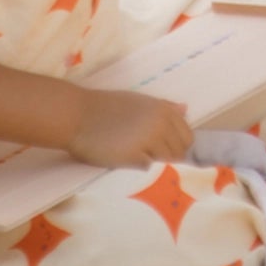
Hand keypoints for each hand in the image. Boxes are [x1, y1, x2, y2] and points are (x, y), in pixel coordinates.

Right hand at [69, 89, 192, 169]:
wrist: (78, 116)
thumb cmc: (106, 107)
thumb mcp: (138, 101)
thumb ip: (164, 107)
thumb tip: (185, 109)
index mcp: (162, 108)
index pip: (187, 135)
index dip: (178, 142)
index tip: (164, 143)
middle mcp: (160, 124)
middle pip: (179, 150)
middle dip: (167, 152)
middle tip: (145, 147)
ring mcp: (149, 141)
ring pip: (164, 159)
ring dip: (151, 156)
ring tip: (132, 146)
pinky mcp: (135, 157)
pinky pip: (146, 165)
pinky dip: (137, 162)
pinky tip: (123, 152)